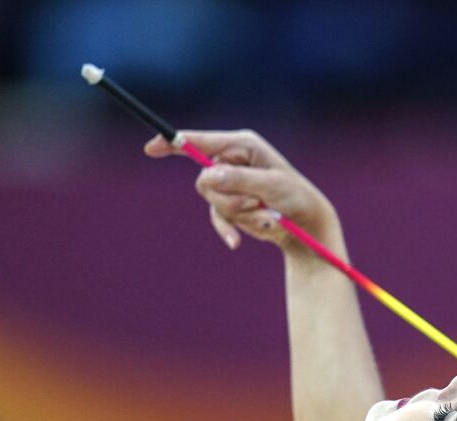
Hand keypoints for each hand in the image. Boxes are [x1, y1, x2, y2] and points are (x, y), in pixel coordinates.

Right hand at [144, 129, 341, 255]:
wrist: (306, 224)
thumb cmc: (295, 197)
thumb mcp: (271, 186)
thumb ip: (240, 180)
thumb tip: (208, 175)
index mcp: (242, 145)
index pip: (200, 141)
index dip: (175, 144)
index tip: (151, 149)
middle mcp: (232, 161)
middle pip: (204, 181)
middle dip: (229, 198)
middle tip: (257, 202)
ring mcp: (230, 183)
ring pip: (212, 201)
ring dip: (239, 214)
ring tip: (265, 214)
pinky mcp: (231, 204)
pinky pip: (217, 218)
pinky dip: (229, 229)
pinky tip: (236, 243)